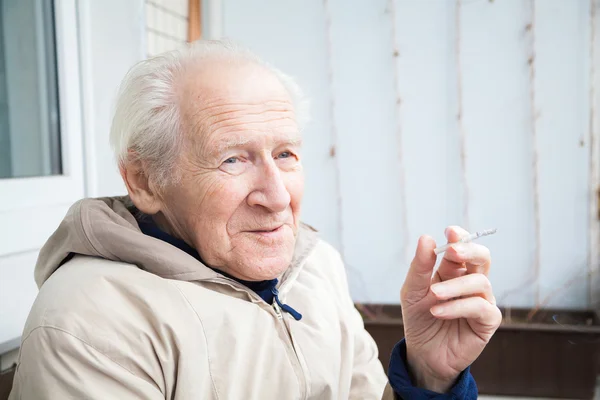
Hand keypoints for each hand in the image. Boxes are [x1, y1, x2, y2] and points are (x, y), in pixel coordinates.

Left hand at [400, 226, 500, 392]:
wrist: (423, 353)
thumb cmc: (419, 318)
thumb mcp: (412, 291)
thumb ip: (420, 267)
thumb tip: (427, 238)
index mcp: (453, 271)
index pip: (463, 247)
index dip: (460, 237)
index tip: (449, 231)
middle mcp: (470, 282)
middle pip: (482, 257)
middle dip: (469, 251)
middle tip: (453, 252)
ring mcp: (482, 300)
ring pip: (480, 282)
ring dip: (454, 286)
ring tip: (433, 295)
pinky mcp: (488, 321)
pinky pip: (480, 307)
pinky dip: (458, 307)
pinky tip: (438, 311)